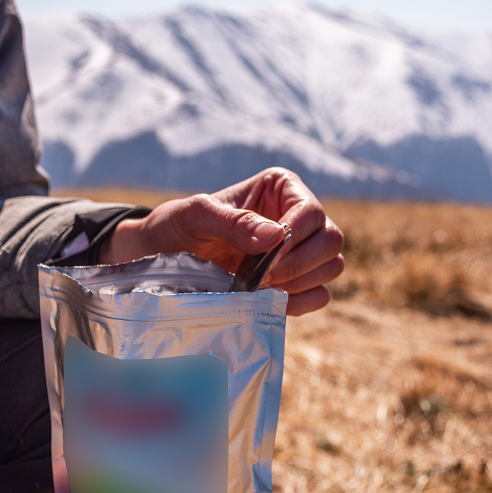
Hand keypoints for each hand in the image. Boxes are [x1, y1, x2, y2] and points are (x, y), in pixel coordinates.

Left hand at [99, 167, 343, 315]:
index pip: (311, 212)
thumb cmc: (176, 227)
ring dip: (299, 283)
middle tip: (261, 277)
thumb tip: (276, 236)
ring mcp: (300, 252)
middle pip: (330, 240)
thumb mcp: (196, 215)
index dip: (294, 237)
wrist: (160, 261)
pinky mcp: (296, 283)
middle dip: (299, 263)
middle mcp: (297, 218)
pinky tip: (270, 302)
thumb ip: (234, 222)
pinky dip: (301, 303)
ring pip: (331, 267)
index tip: (264, 257)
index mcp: (281, 190)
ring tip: (259, 287)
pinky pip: (320, 295)